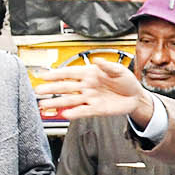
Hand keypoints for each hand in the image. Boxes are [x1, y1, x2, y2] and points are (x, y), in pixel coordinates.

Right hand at [33, 60, 153, 124]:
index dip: (56, 74)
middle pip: (66, 87)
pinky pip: (83, 111)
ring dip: (57, 102)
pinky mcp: (96, 109)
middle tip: (38, 91)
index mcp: (90, 74)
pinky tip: (65, 114)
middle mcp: (86, 86)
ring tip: (44, 105)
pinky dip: (75, 112)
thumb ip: (108, 66)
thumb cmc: (126, 81)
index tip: (43, 75)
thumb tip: (97, 60)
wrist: (136, 96)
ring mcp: (90, 98)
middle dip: (51, 89)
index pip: (70, 73)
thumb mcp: (119, 70)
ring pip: (70, 100)